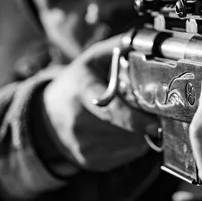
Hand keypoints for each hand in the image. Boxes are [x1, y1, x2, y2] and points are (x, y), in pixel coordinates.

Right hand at [42, 35, 158, 171]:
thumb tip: (152, 39)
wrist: (47, 115)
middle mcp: (79, 121)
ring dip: (139, 132)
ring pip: (129, 143)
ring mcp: (83, 144)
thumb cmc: (78, 82)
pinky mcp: (90, 161)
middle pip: (125, 127)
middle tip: (148, 108)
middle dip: (143, 119)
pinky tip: (122, 130)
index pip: (109, 108)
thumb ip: (122, 47)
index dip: (133, 118)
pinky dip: (132, 144)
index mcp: (82, 89)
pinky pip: (125, 155)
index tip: (154, 123)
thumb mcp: (95, 57)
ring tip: (130, 116)